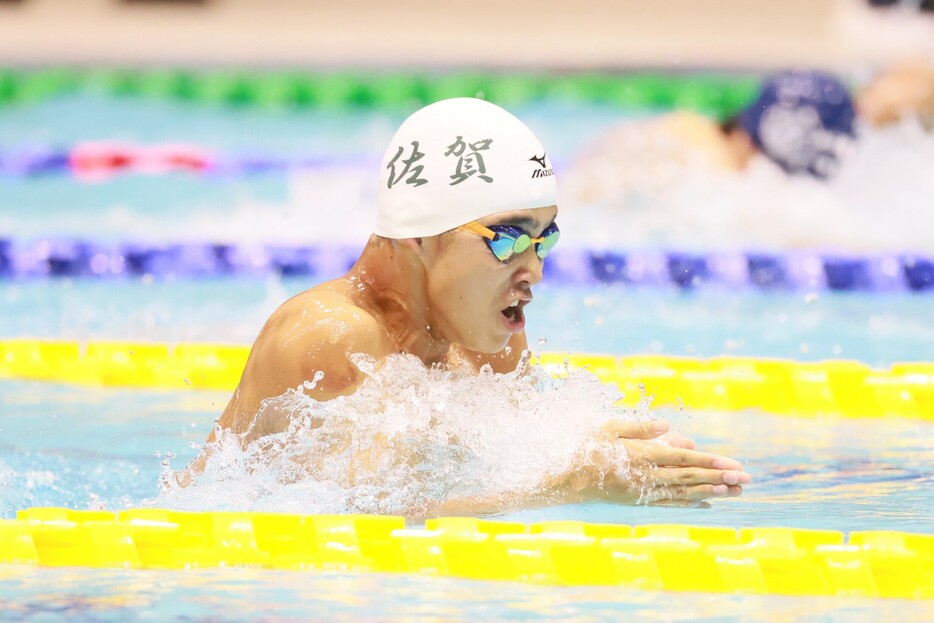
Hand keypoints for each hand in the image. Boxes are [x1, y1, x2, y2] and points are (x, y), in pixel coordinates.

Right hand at [566, 419, 749, 504]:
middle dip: (720, 477)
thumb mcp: (609, 428)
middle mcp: (646, 476)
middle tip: (746, 479)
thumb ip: (641, 427)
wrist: (564, 478)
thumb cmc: (585, 446)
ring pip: (683, 492)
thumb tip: (669, 426)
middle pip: (689, 477)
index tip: (731, 464)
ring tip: (735, 491)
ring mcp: (643, 491)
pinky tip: (707, 502)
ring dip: (712, 491)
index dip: (709, 461)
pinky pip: (669, 502)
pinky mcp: (638, 500)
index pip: (682, 458)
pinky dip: (690, 502)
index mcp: (641, 455)